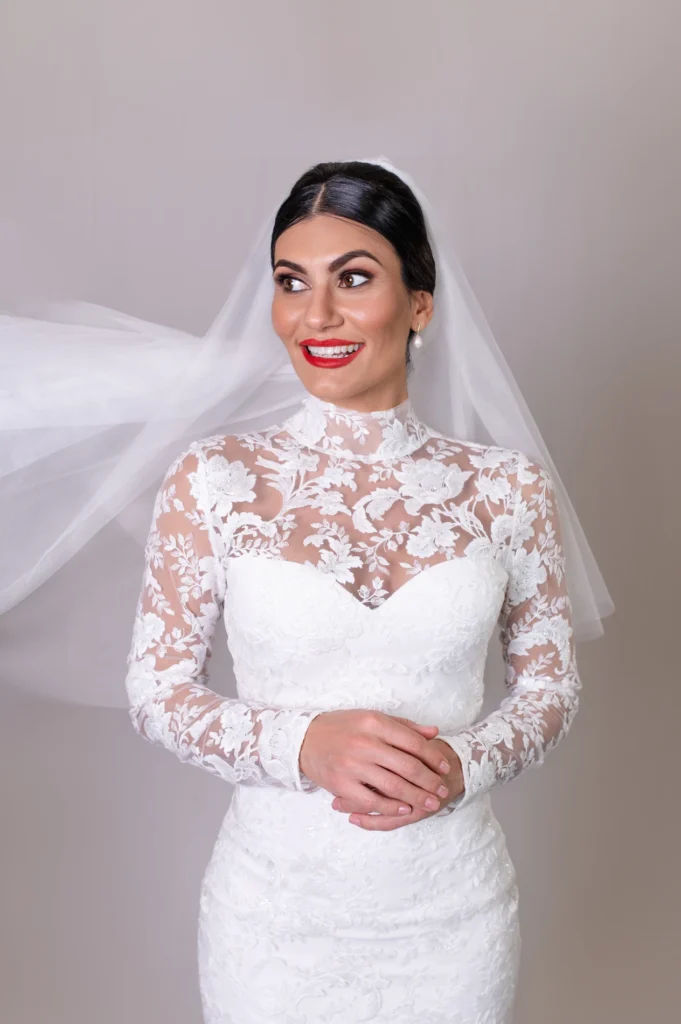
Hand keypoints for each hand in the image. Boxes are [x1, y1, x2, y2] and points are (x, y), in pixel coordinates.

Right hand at [299, 710, 452, 816]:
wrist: (304, 740)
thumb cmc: (342, 727)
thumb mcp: (371, 718)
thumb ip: (403, 726)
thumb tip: (434, 733)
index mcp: (374, 723)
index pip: (412, 742)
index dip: (432, 757)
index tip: (444, 767)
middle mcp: (364, 743)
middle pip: (407, 766)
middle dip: (429, 781)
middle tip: (442, 790)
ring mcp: (352, 765)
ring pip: (393, 786)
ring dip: (416, 797)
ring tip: (431, 803)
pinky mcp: (341, 784)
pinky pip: (372, 800)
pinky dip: (391, 807)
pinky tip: (404, 809)